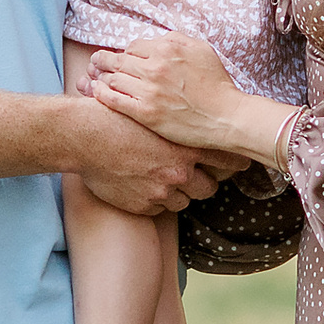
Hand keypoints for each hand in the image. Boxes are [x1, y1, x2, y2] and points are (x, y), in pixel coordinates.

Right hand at [68, 96, 227, 215]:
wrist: (85, 137)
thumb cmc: (117, 117)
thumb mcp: (154, 114)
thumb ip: (178, 126)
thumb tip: (197, 126)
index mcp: (186, 147)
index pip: (226, 160)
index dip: (234, 163)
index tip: (238, 164)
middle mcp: (178, 172)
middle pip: (209, 188)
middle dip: (204, 183)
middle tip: (195, 175)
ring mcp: (161, 193)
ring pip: (184, 201)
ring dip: (178, 193)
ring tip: (162, 179)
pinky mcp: (143, 207)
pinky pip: (158, 209)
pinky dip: (155, 200)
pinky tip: (142, 185)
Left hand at [90, 33, 283, 161]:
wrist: (225, 116)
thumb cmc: (217, 84)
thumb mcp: (201, 49)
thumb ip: (177, 40)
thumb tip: (157, 40)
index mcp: (168, 48)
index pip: (133, 46)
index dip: (125, 52)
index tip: (122, 58)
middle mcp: (155, 66)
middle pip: (118, 60)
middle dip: (103, 60)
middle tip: (95, 62)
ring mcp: (149, 91)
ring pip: (113, 79)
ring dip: (100, 77)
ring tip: (93, 77)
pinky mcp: (146, 113)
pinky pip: (114, 100)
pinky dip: (101, 94)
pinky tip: (96, 92)